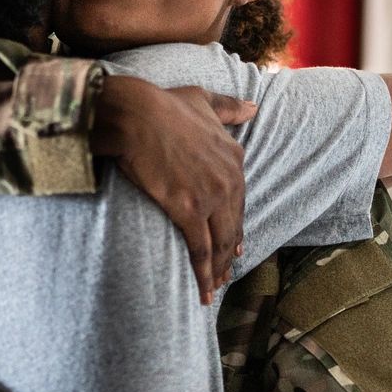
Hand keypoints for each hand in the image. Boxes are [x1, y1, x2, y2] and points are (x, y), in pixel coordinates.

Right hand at [92, 75, 255, 302]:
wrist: (137, 115)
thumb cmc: (164, 105)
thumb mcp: (204, 100)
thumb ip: (230, 108)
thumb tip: (254, 107)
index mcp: (234, 157)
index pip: (239, 200)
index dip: (236, 224)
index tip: (235, 244)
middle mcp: (229, 180)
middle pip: (232, 225)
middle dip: (229, 253)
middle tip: (226, 274)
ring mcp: (211, 197)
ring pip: (220, 242)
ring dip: (218, 269)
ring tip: (214, 289)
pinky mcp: (189, 210)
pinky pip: (200, 249)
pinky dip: (204, 272)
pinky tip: (205, 290)